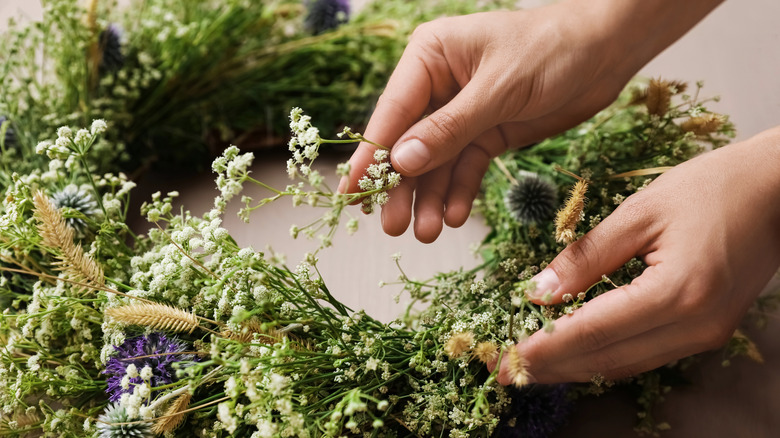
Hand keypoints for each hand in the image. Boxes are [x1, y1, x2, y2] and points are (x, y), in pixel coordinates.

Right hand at [340, 0, 722, 242]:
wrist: (606, 51)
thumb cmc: (551, 49)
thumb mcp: (498, 89)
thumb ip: (449, 129)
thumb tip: (401, 162)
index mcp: (429, 58)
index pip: (392, 112)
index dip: (371, 155)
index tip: (350, 193)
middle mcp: (438, 85)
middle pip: (409, 144)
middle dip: (403, 186)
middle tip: (392, 226)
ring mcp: (462, 112)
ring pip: (436, 163)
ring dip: (431, 198)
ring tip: (427, 233)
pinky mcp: (486, 132)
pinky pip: (465, 167)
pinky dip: (460, 193)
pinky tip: (456, 217)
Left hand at [492, 127, 779, 384]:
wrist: (777, 190)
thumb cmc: (711, 188)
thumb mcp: (640, 211)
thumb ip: (587, 255)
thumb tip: (539, 291)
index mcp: (677, 292)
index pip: (593, 332)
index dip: (544, 349)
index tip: (505, 360)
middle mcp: (695, 326)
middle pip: (608, 360)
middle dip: (552, 368)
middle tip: (507, 372)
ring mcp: (706, 334)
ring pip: (626, 364)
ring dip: (576, 368)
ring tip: (532, 365)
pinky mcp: (708, 331)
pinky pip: (646, 355)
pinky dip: (606, 357)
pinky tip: (576, 351)